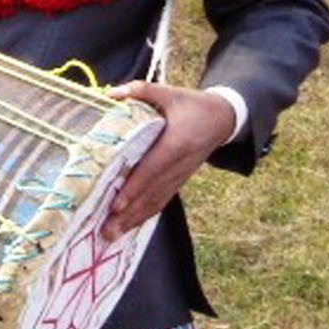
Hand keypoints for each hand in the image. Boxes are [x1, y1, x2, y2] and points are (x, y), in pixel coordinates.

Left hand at [103, 81, 239, 239]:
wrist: (223, 118)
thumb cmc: (192, 104)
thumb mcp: (170, 93)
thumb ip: (142, 91)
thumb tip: (111, 93)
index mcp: (177, 143)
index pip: (152, 169)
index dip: (134, 188)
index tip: (116, 204)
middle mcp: (180, 164)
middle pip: (151, 193)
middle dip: (128, 214)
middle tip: (105, 231)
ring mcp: (181, 175)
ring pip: (156, 201)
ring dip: (133, 220)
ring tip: (111, 237)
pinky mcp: (179, 181)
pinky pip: (161, 200)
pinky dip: (144, 215)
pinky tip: (128, 227)